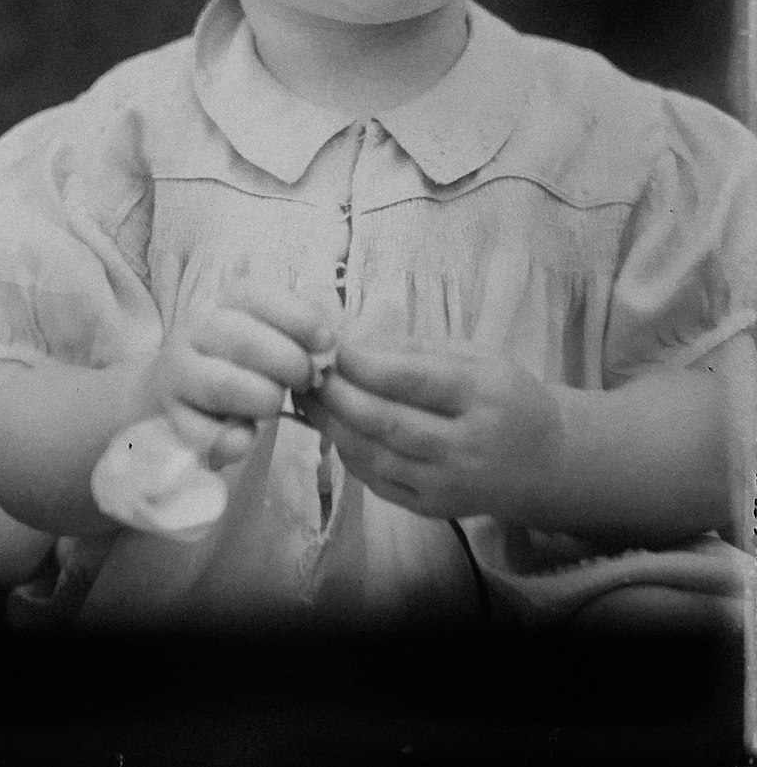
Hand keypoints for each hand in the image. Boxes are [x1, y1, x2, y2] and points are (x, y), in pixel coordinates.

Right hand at [140, 281, 335, 469]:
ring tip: (276, 405)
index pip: (256, 296)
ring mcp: (176, 373)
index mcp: (221, 302)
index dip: (297, 317)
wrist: (171, 389)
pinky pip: (203, 433)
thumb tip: (330, 338)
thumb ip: (294, 328)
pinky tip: (248, 437)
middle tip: (307, 380)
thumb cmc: (233, 357)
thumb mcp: (260, 328)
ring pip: (224, 385)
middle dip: (288, 363)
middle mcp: (193, 330)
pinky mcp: (169, 416)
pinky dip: (232, 440)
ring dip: (263, 399)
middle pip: (244, 341)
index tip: (327, 340)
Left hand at [302, 340, 564, 523]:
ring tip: (307, 398)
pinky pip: (377, 481)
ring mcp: (448, 485)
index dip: (366, 364)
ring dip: (332, 425)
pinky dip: (348, 453)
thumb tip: (353, 342)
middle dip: (337, 396)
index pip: (415, 381)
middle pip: (387, 422)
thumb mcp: (479, 357)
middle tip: (306, 372)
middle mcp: (466, 446)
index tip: (332, 347)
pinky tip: (334, 428)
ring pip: (374, 456)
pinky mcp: (432, 510)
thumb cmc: (507, 398)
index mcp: (484, 396)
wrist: (545, 463)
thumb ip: (418, 350)